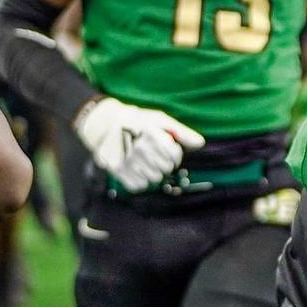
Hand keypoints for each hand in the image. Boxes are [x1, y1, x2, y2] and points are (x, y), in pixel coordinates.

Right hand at [74, 97, 204, 192]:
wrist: (106, 124)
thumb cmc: (139, 122)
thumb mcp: (161, 120)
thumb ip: (182, 132)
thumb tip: (200, 144)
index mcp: (150, 132)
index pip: (174, 156)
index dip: (175, 155)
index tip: (170, 151)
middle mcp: (137, 147)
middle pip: (165, 169)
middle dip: (165, 163)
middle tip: (156, 156)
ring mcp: (125, 160)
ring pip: (154, 179)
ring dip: (154, 172)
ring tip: (146, 161)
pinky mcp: (116, 171)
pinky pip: (139, 185)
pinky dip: (141, 180)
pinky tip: (137, 169)